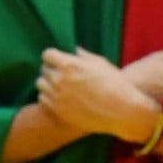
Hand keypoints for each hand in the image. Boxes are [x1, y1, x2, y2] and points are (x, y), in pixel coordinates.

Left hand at [35, 46, 161, 143]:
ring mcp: (57, 97)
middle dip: (52, 69)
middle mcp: (60, 80)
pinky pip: (42, 99)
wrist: (123, 112)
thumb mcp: (102, 64)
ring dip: (48, 83)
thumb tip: (74, 50)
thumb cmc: (116, 84)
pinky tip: (60, 97)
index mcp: (70, 65)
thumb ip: (84, 56)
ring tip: (60, 85)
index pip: (47, 55)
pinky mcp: (58, 111)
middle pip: (43, 69)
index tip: (59, 60)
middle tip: (62, 73)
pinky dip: (48, 96)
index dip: (53, 56)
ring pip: (40, 84)